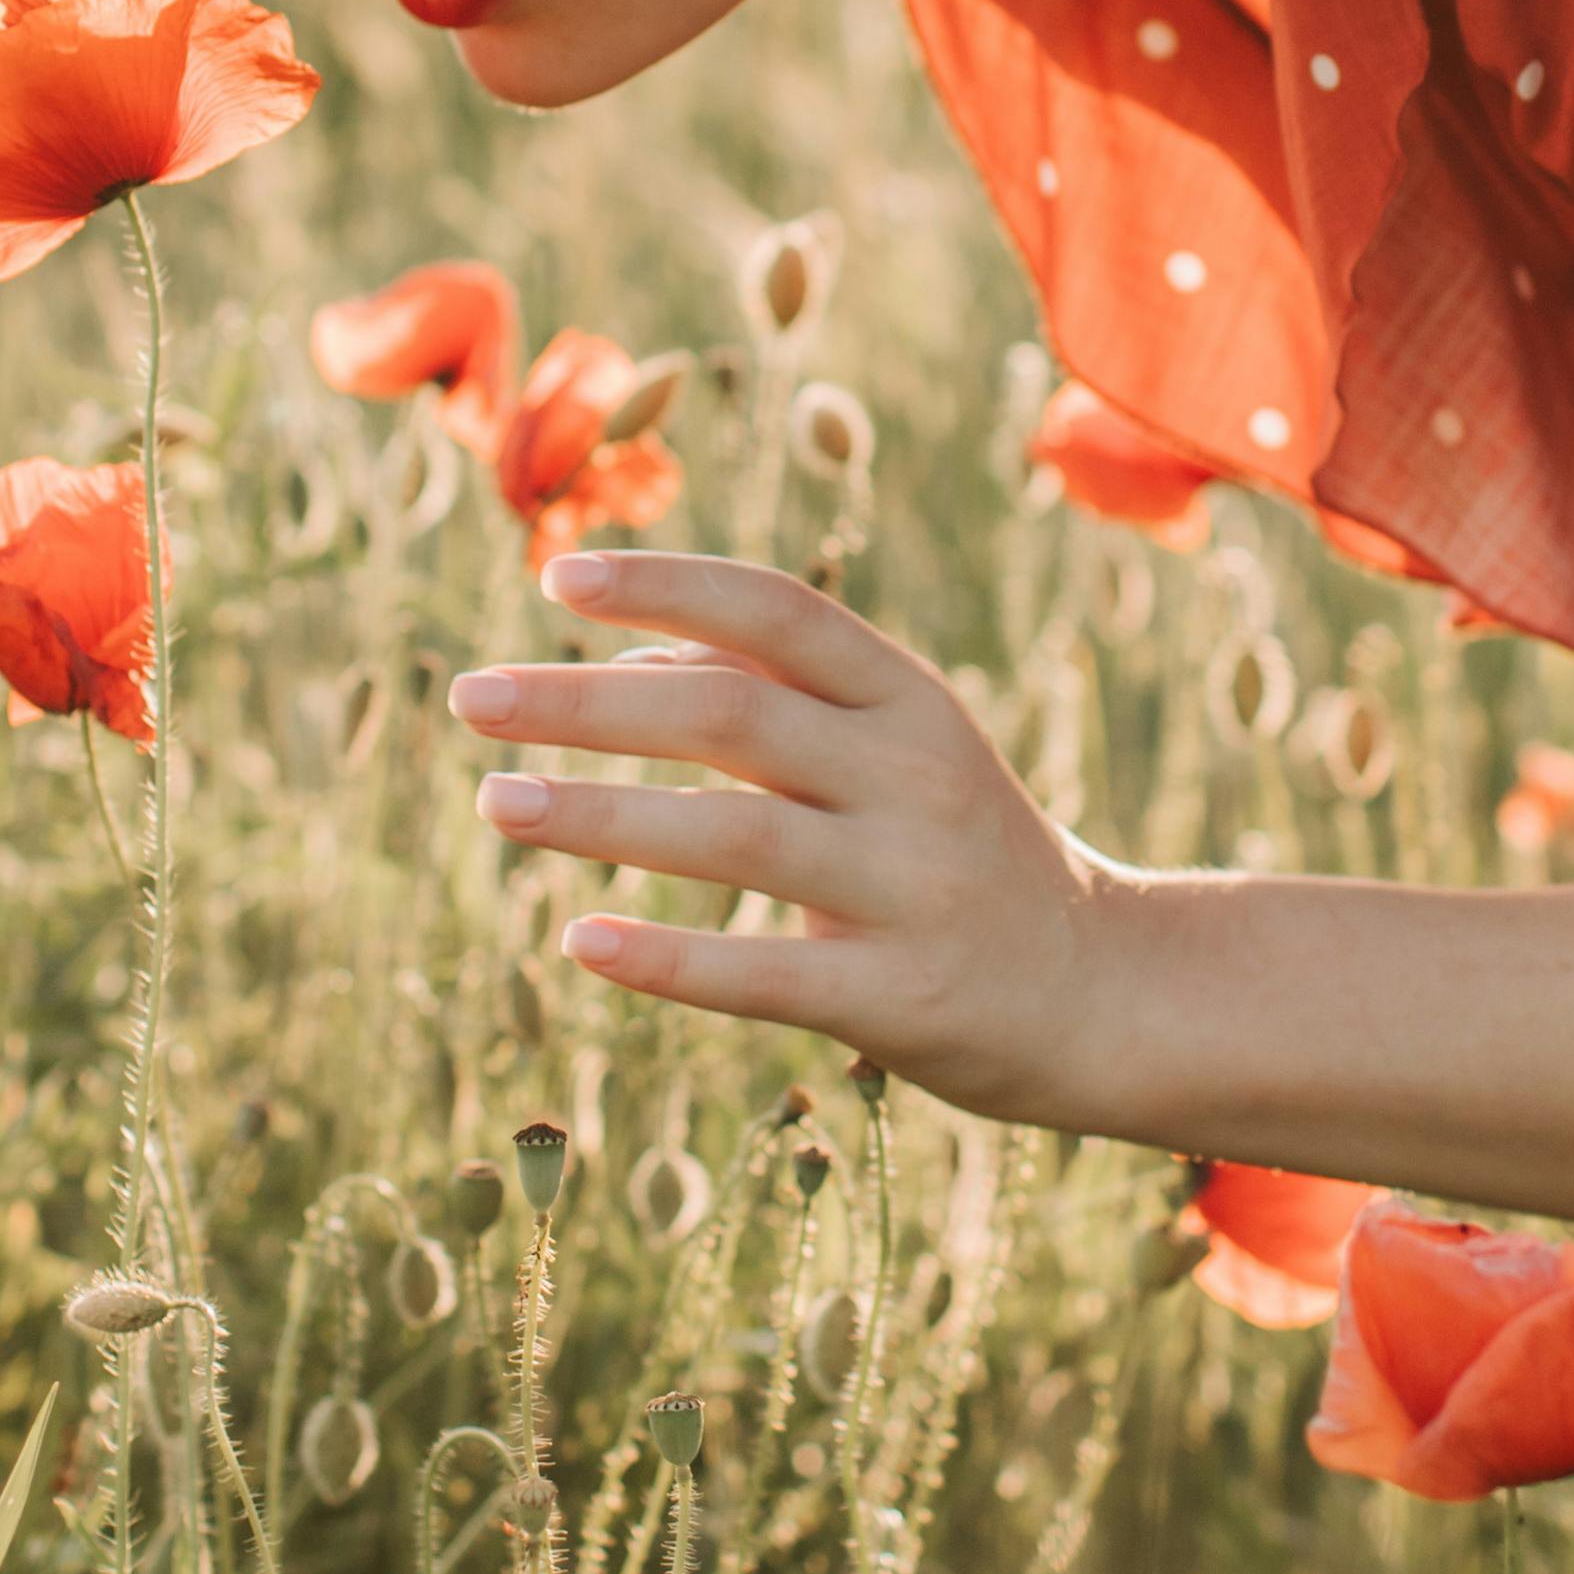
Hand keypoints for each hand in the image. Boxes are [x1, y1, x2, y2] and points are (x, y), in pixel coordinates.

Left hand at [447, 550, 1135, 1118]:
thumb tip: (628, 656)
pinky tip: (578, 943)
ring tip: (492, 804)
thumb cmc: (963, 855)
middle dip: (588, 701)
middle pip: (731, 713)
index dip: (665, 583)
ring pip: (734, 837)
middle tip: (469, 698)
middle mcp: (916, 777)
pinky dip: (667, 956)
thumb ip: (781, 699)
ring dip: (599, 818)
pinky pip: (764, 974)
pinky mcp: (903, 996)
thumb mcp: (901, 752)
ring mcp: (913, 887)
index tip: (553, 577)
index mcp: (911, 701)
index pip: (779, 611)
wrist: (1104, 993)